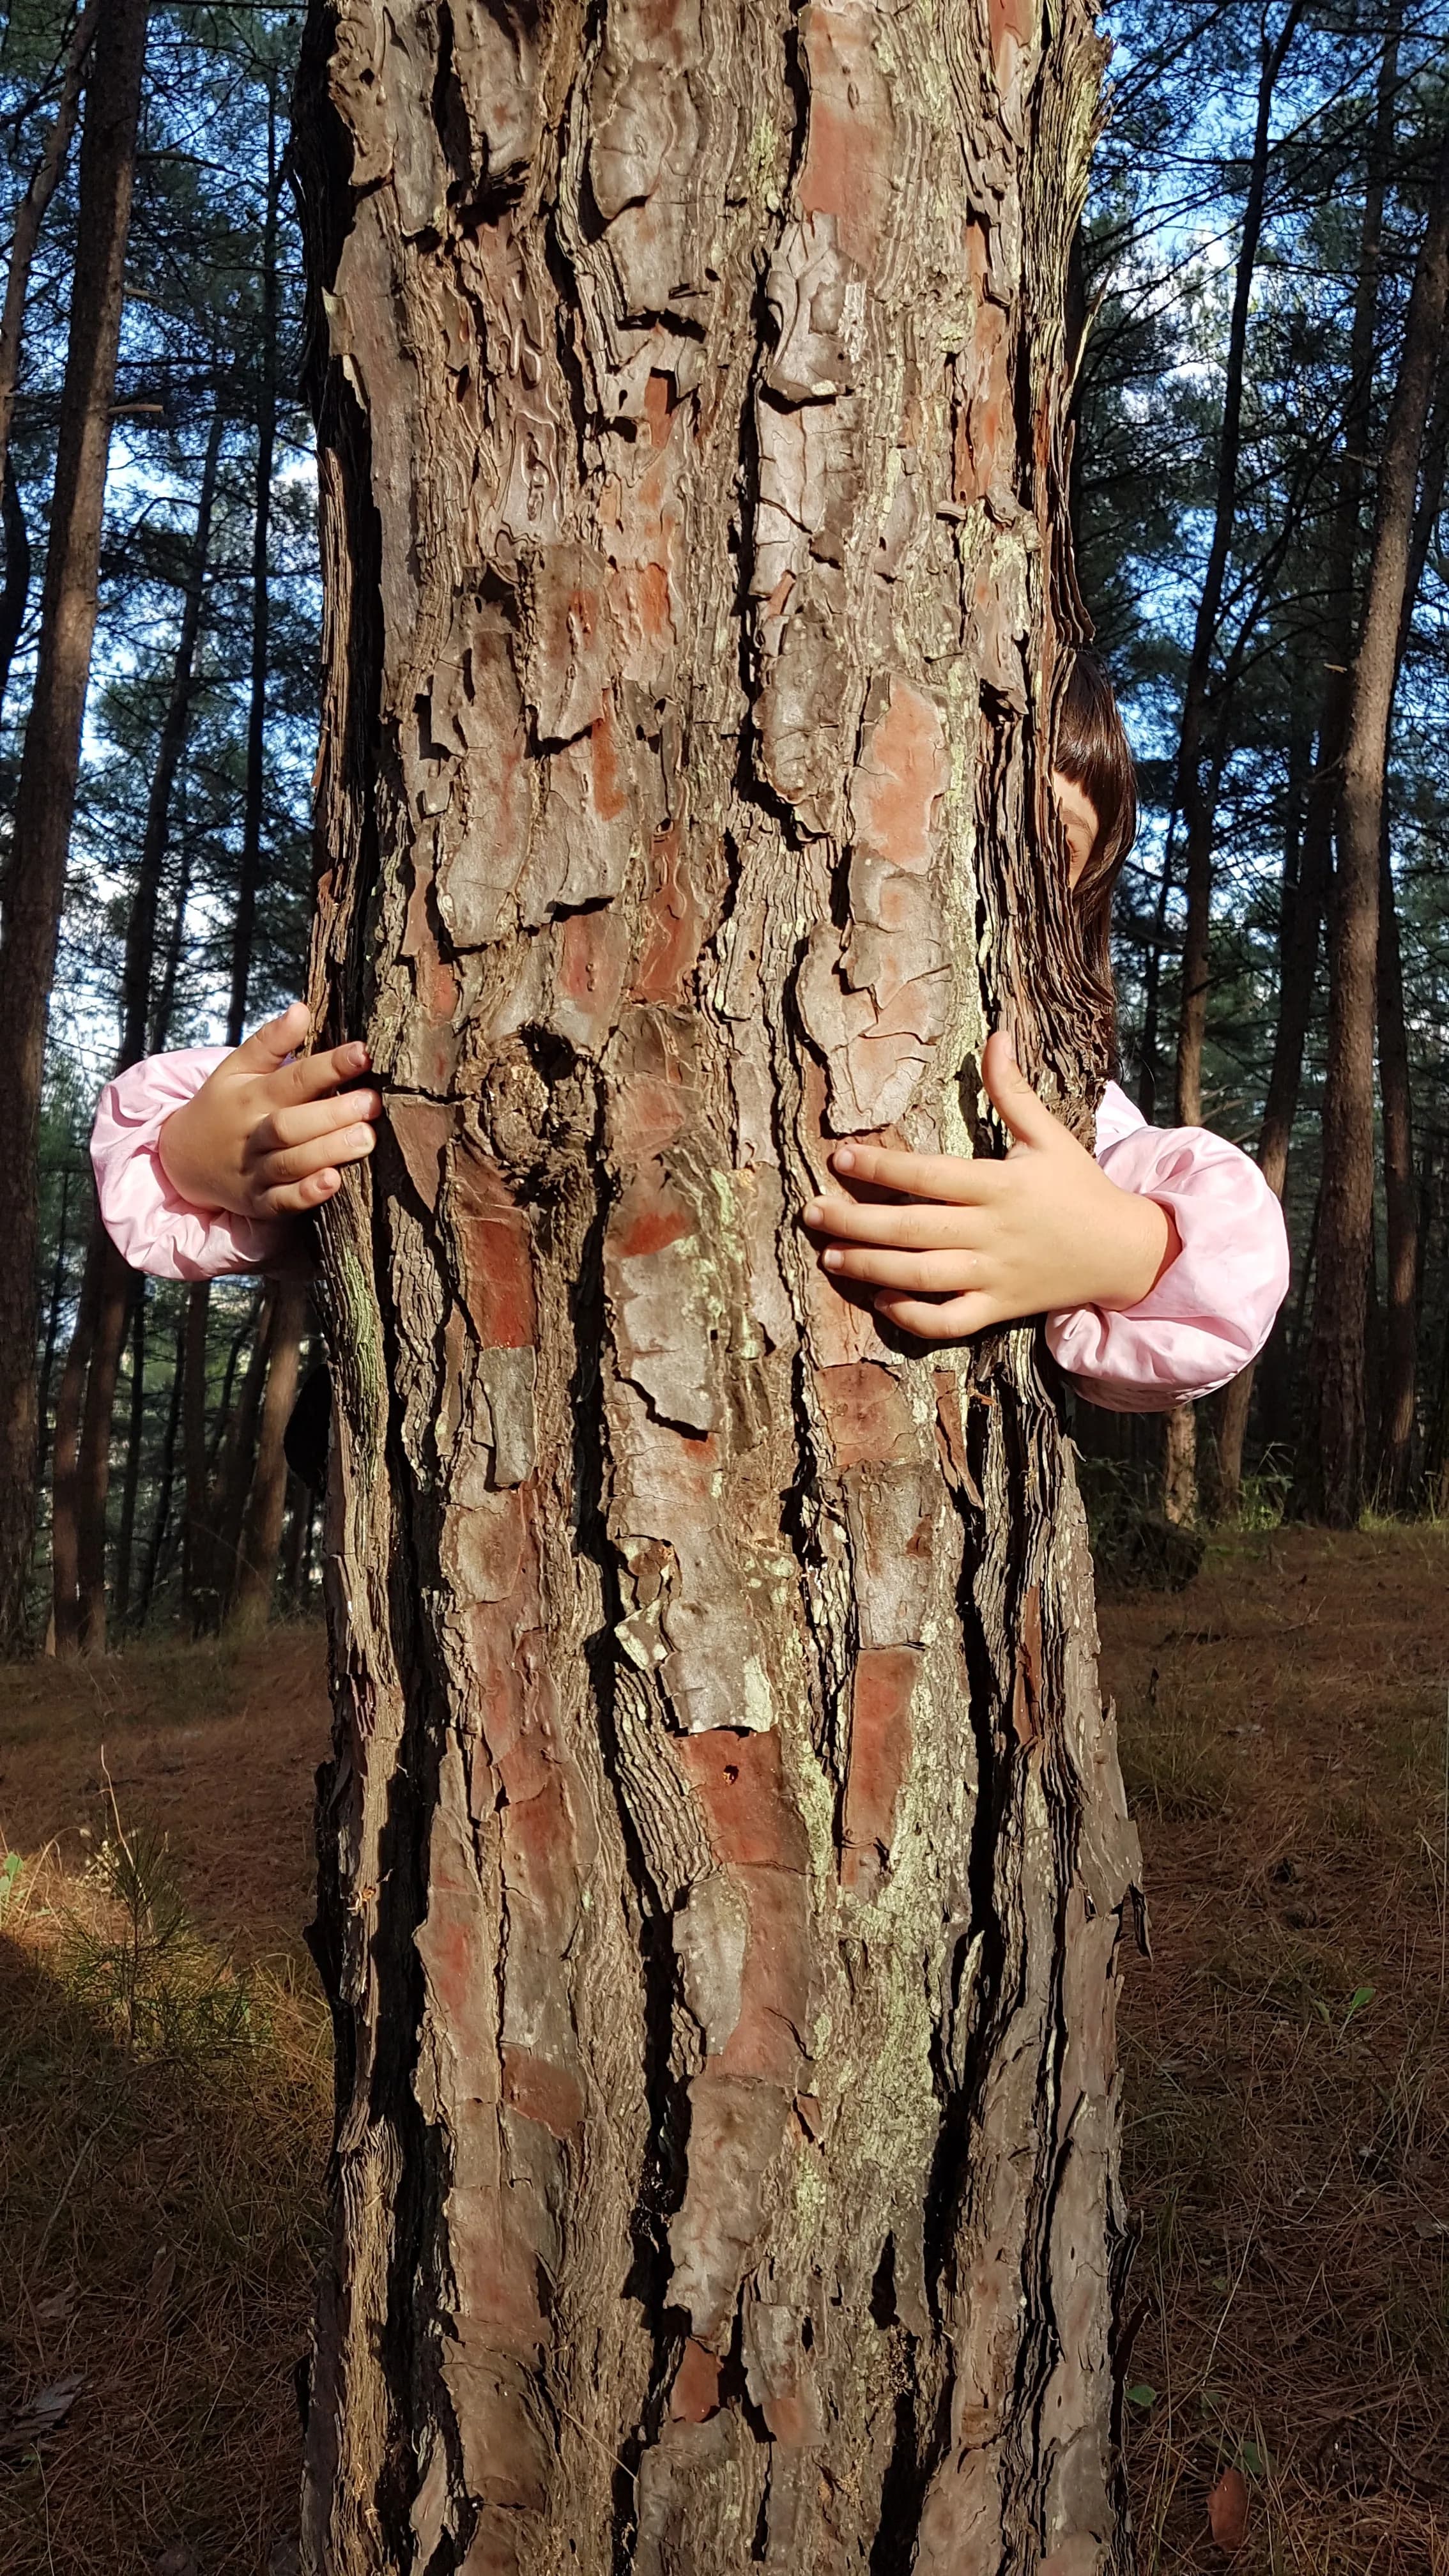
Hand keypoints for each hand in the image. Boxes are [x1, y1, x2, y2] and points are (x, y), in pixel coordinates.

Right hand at [158, 1002, 381, 1220]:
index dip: (328, 1066)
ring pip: (291, 1163)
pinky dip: (306, 1194)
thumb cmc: (224, 1107)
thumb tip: (302, 1009)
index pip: (293, 1079)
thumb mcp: (236, 1070)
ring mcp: (255, 1172)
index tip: (363, 1053)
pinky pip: (283, 1202)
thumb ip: (270, 1041)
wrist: (183, 1160)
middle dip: (333, 1114)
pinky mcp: (259, 1203)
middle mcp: (252, 1135)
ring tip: (366, 1138)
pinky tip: (333, 1182)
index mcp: (251, 1096)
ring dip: (328, 1151)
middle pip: (291, 1124)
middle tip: (372, 1103)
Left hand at [802, 1030, 1176, 1343]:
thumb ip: (1012, 1091)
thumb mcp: (1050, 1135)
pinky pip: (950, 1321)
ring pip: (921, 1276)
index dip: (880, 1167)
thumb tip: (996, 1035)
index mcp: (998, 1185)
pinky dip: (914, 1317)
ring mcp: (993, 1274)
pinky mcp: (999, 1309)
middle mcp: (991, 1231)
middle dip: (853, 1221)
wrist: (1125, 1251)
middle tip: (811, 1212)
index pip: (927, 1175)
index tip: (840, 1158)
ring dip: (870, 1268)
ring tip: (830, 1255)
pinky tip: (883, 1301)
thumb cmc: (1079, 1187)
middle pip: (910, 1228)